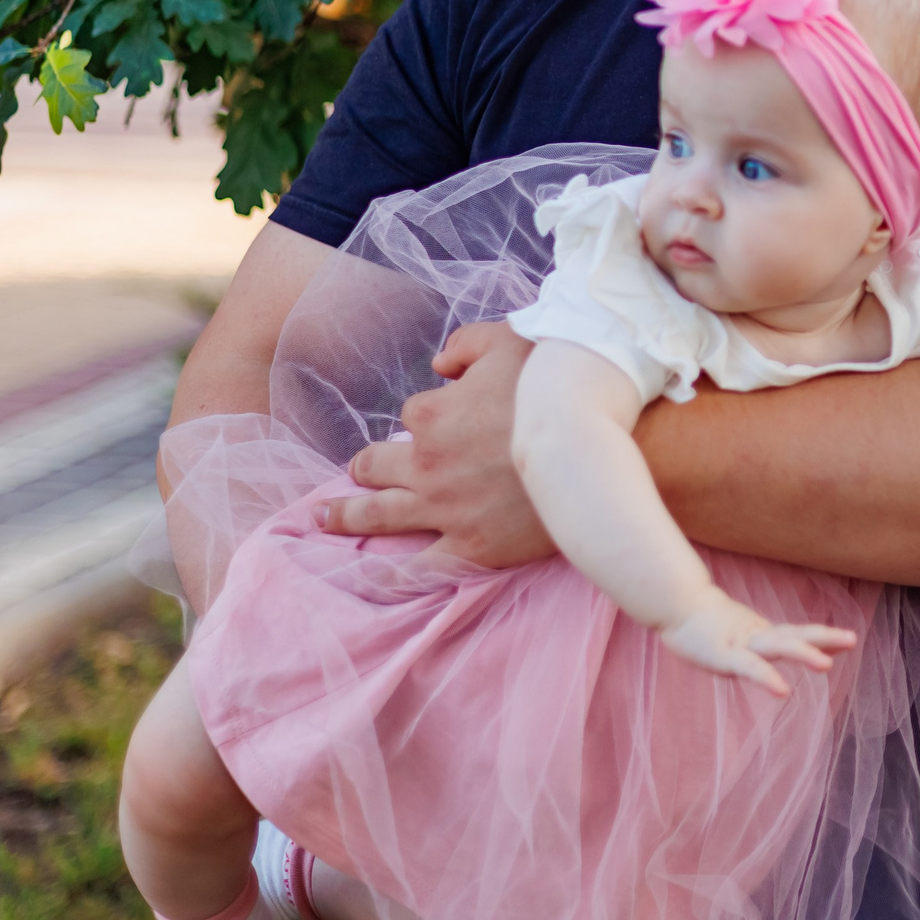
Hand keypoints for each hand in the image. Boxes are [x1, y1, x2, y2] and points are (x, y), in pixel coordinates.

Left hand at [314, 321, 556, 566]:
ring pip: (377, 517)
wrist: (594, 446)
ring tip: (326, 519)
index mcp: (431, 416)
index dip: (429, 415)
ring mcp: (445, 511)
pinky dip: (393, 575)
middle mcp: (426, 466)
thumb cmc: (553, 388)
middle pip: (374, 467)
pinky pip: (420, 569)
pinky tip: (372, 580)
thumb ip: (466, 343)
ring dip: (347, 517)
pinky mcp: (471, 548)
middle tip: (358, 474)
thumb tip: (440, 364)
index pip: (411, 415)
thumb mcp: (509, 339)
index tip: (449, 418)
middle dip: (364, 468)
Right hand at [659, 592, 857, 696]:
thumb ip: (750, 641)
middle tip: (852, 639)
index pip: (795, 633)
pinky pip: (750, 668)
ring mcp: (741, 644)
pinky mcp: (724, 656)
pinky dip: (768, 678)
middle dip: (824, 638)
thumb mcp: (732, 632)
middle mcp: (756, 635)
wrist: (673, 604)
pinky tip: (783, 691)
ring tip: (827, 664)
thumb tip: (765, 645)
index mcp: (758, 632)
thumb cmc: (701, 622)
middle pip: (795, 634)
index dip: (821, 636)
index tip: (848, 641)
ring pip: (778, 647)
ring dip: (804, 654)